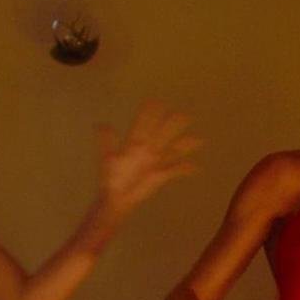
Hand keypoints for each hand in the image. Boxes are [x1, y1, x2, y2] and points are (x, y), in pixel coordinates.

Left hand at [98, 102, 201, 216]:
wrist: (117, 198)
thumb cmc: (111, 179)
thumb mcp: (108, 159)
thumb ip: (107, 142)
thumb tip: (100, 124)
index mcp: (134, 144)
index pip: (142, 125)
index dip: (148, 114)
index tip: (155, 101)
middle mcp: (147, 150)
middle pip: (162, 134)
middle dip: (172, 124)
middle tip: (183, 114)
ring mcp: (155, 162)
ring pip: (173, 149)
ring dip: (185, 144)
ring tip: (199, 139)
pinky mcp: (161, 175)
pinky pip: (176, 170)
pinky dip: (186, 169)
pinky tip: (196, 167)